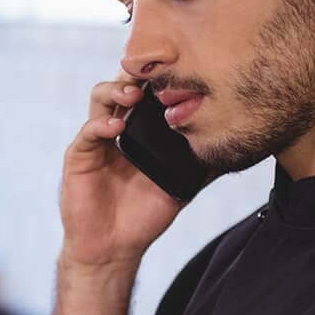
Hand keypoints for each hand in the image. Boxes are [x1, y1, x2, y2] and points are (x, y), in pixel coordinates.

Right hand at [58, 76, 186, 268]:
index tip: (177, 68)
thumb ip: (202, 163)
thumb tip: (235, 148)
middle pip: (121, 85)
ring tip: (133, 95)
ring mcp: (96, 141)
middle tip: (154, 74)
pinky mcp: (79, 157)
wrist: (116, 246)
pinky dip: (101, 125)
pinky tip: (117, 128)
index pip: (146, 91)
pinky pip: (87, 133)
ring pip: (100, 99)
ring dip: (116, 91)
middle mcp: (116, 128)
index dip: (158, 77)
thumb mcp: (182, 184)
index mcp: (139, 130)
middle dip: (136, 74)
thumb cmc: (144, 214)